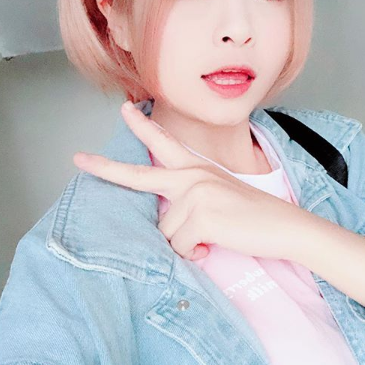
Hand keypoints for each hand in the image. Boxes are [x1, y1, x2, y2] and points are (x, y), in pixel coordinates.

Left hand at [73, 100, 299, 261]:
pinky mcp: (201, 216)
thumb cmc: (254, 214)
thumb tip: (165, 224)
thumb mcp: (219, 195)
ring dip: (184, 243)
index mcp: (196, 168)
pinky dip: (194, 254)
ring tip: (212, 237)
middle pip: (139, 175)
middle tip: (77, 159)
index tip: (125, 110)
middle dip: (105, 169)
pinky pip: (179, 247)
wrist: (287, 226)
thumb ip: (189, 198)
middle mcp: (191, 176)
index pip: (164, 142)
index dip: (142, 127)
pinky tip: (213, 245)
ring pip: (165, 232)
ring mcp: (195, 193)